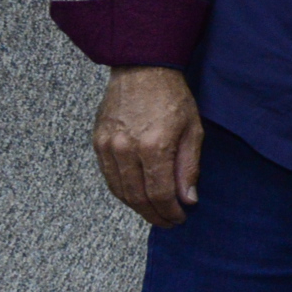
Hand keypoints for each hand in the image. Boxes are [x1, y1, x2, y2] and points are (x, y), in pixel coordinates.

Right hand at [92, 66, 202, 226]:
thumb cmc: (173, 97)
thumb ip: (189, 167)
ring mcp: (108, 146)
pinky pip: (108, 176)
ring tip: (154, 213)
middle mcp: (126, 149)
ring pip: (120, 190)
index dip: (170, 212)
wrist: (141, 69)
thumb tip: (188, 199)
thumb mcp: (193, 131)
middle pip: (137, 197)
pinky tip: (136, 196)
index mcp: (154, 146)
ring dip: (137, 207)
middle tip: (168, 222)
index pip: (160, 193)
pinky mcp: (98, 142)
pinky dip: (122, 191)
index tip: (180, 219)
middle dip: (154, 215)